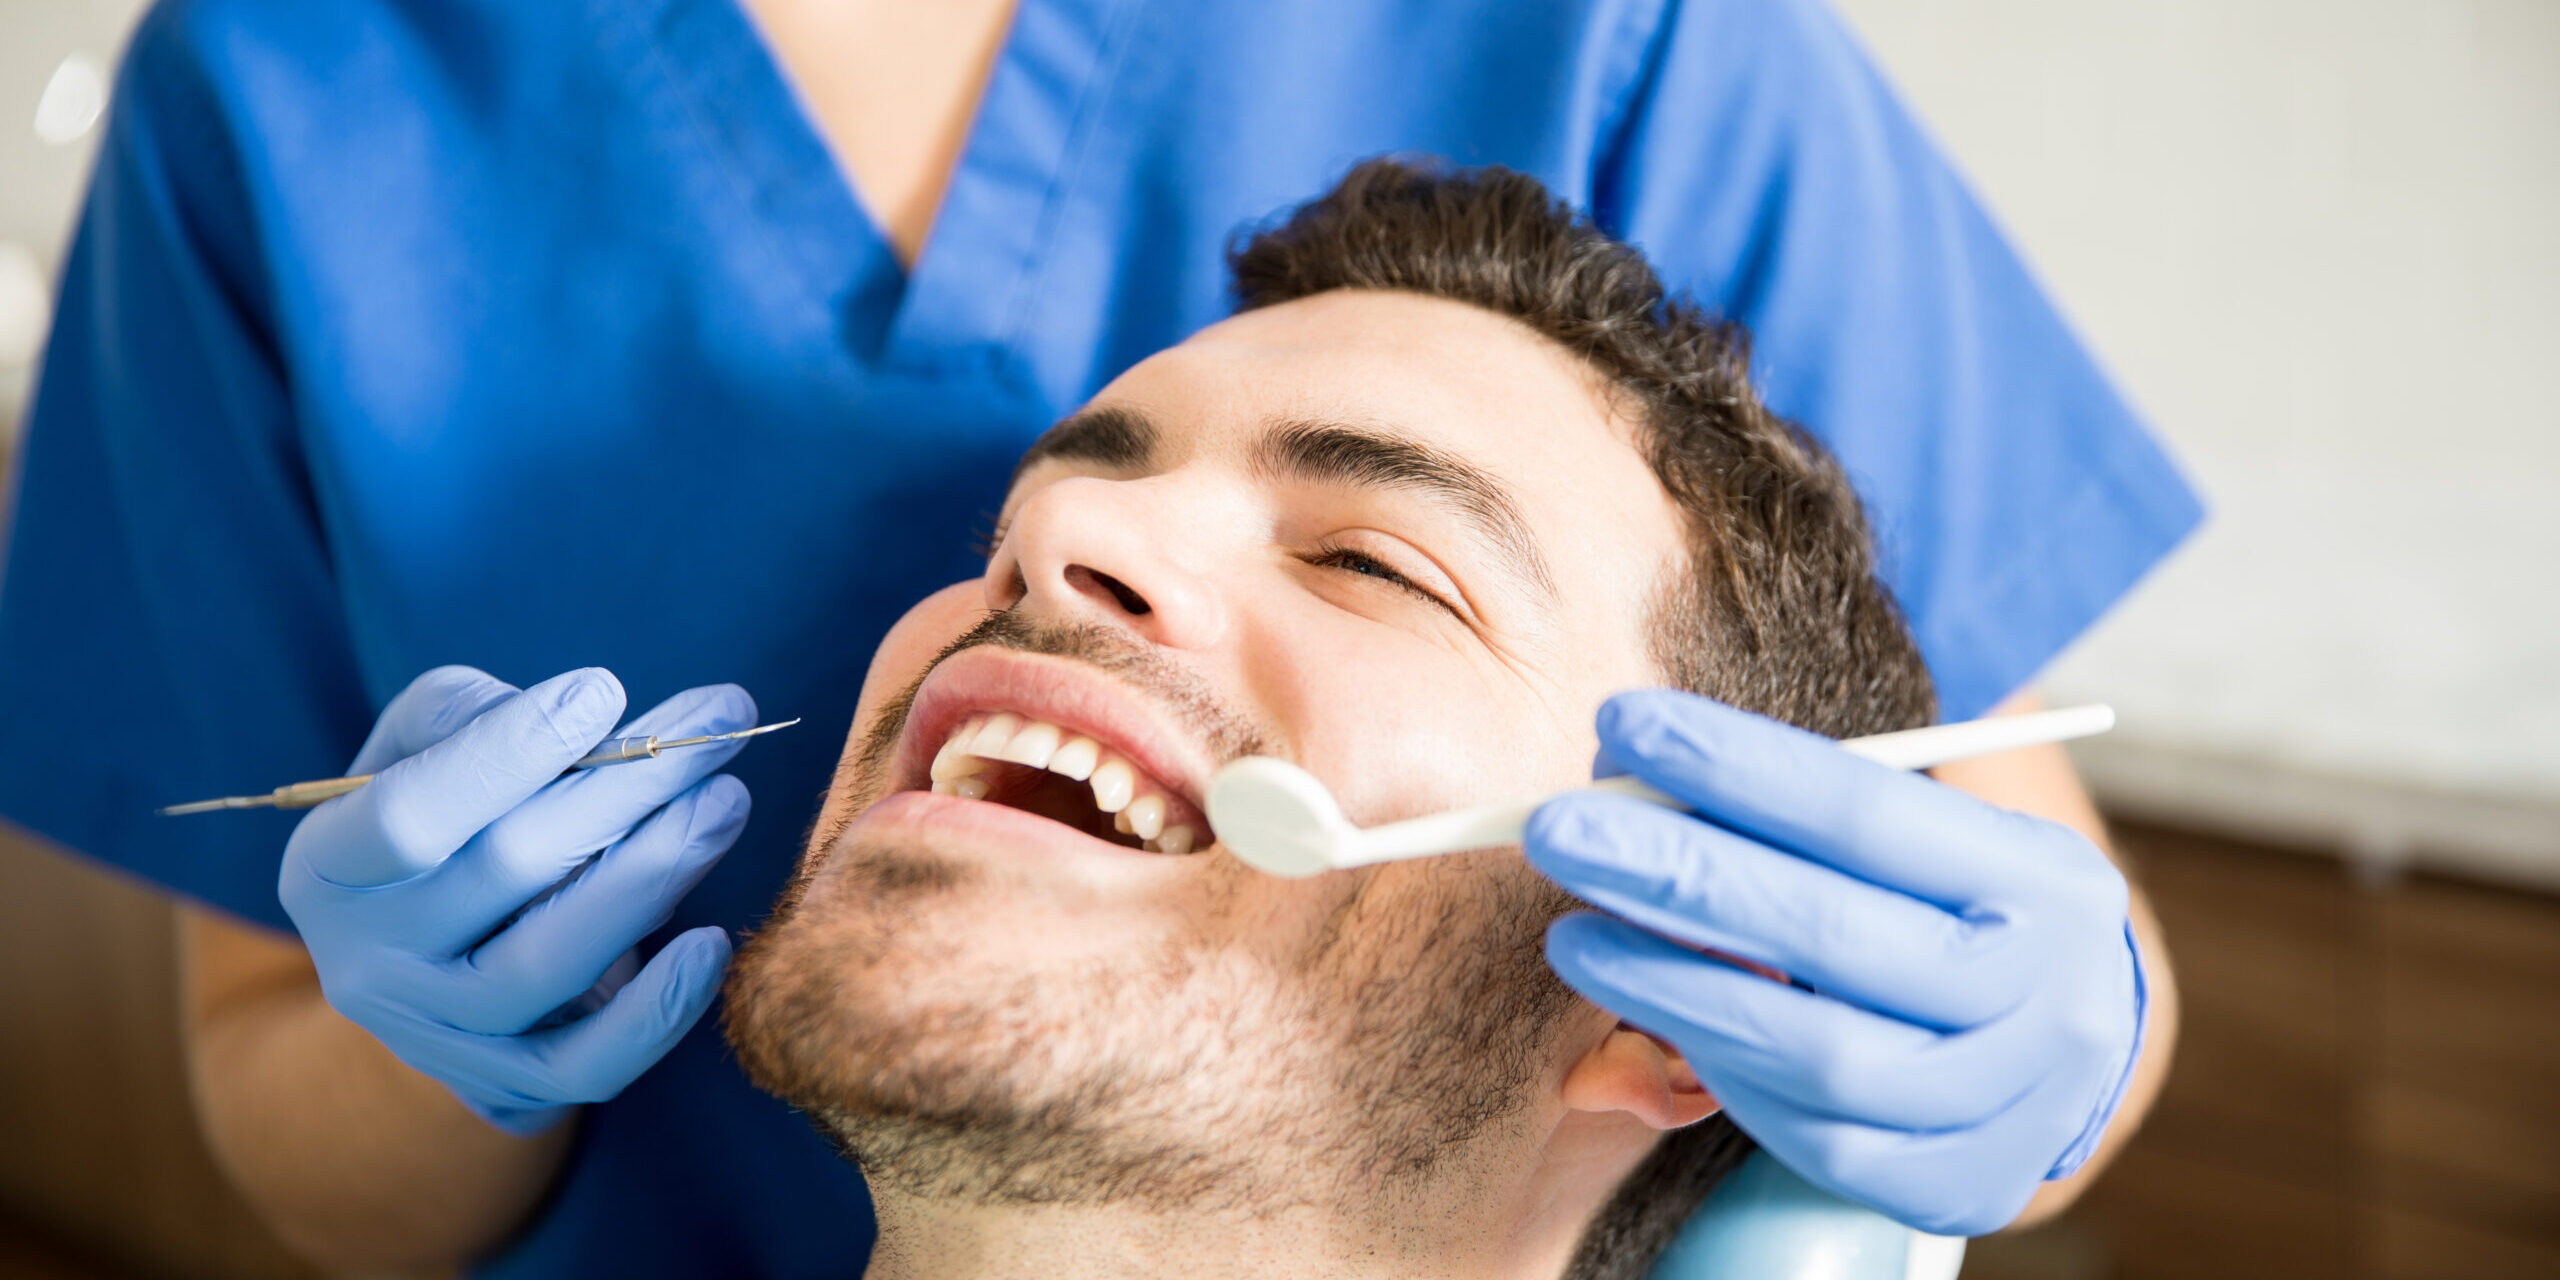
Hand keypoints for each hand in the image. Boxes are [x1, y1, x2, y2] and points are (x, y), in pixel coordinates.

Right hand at [279, 666, 752, 1134]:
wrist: (418, 965)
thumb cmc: (434, 822)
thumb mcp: (412, 752)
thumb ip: (459, 713)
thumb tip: (556, 710)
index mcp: (327, 865)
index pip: (411, 813)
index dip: (510, 751)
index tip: (605, 690)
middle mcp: (366, 958)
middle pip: (508, 869)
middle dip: (628, 788)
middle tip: (720, 726)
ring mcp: (432, 1033)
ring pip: (550, 963)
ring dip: (655, 874)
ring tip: (727, 803)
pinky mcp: (500, 1083)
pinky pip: (584, 1066)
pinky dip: (655, 1014)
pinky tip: (713, 945)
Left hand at [1525, 690, 2145, 1235]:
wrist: (2066, 1053)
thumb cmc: (1958, 908)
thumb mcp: (1931, 834)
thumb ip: (1800, 807)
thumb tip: (1631, 768)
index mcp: (2042, 881)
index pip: (1871, 814)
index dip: (1737, 768)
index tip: (1623, 723)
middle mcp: (2042, 998)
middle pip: (1833, 934)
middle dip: (1677, 874)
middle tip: (1556, 829)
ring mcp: (1999, 1105)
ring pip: (1816, 1052)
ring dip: (1671, 986)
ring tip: (1572, 935)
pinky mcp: (1946, 1183)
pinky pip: (1810, 1132)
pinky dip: (1718, 1066)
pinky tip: (1650, 1010)